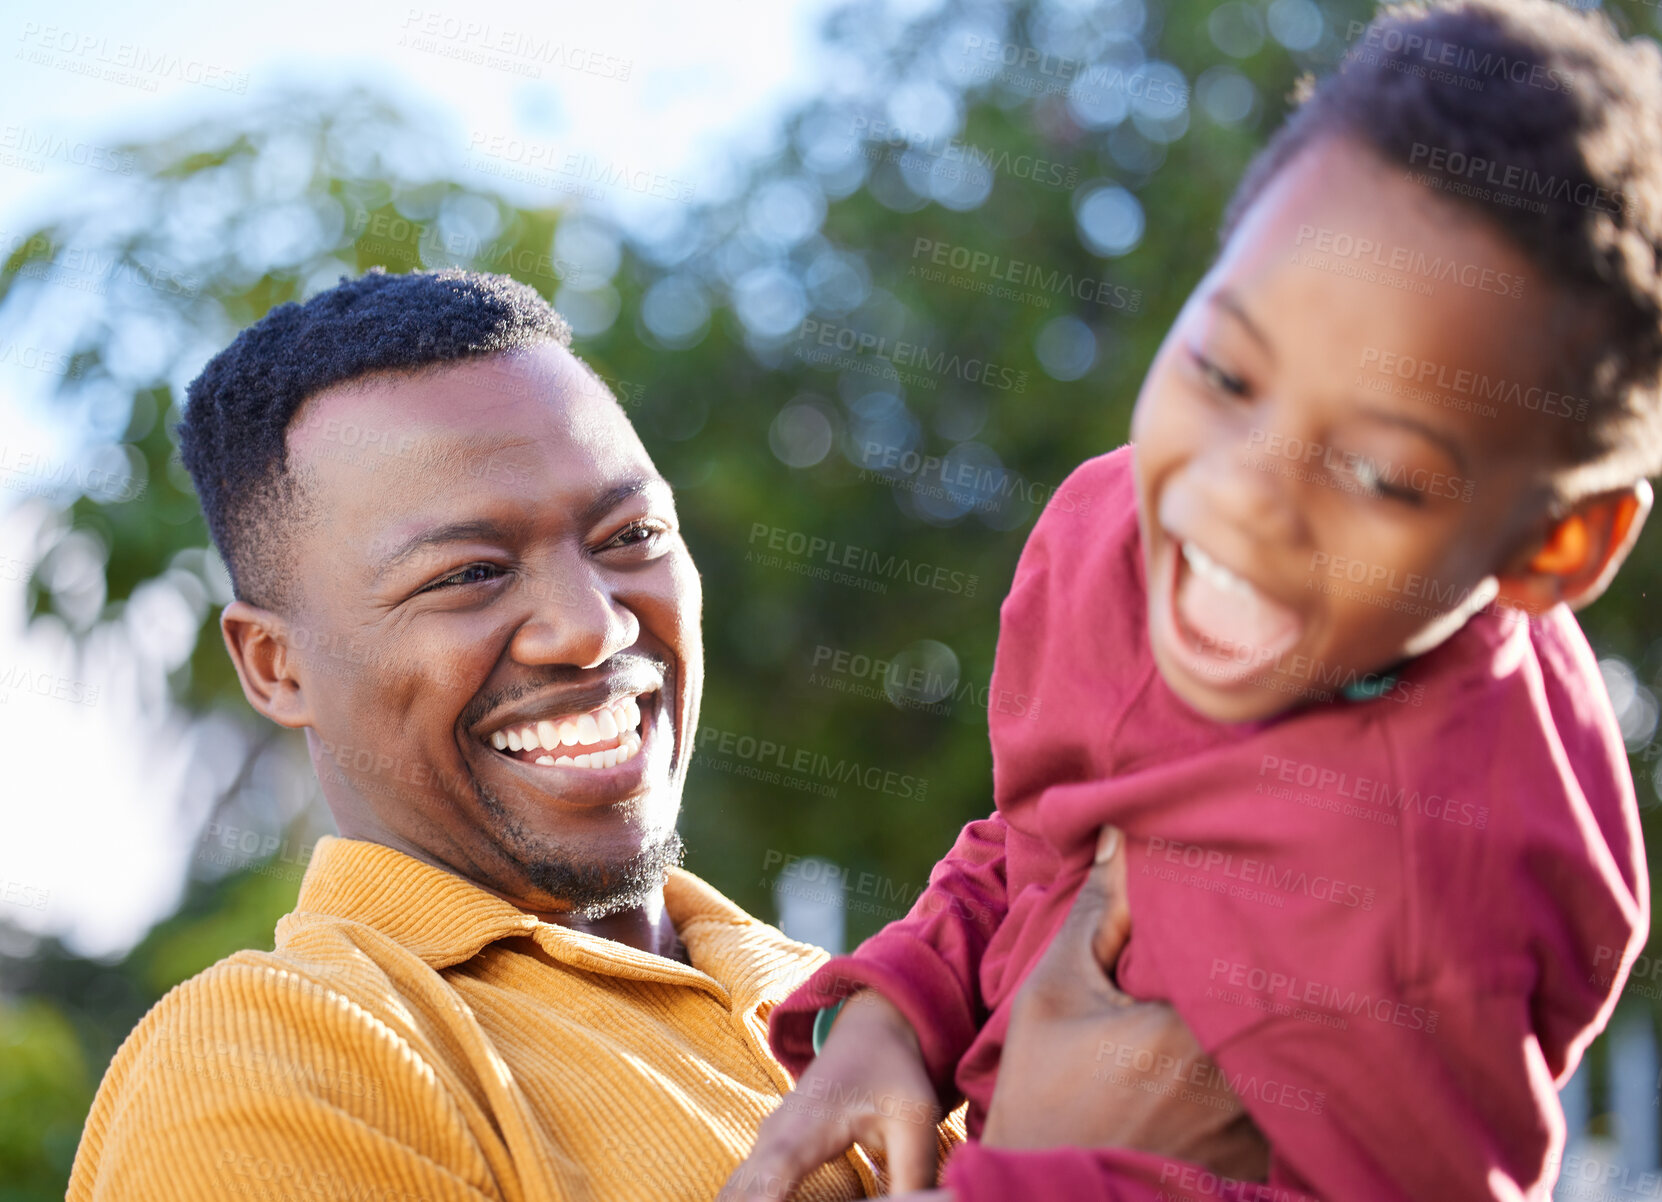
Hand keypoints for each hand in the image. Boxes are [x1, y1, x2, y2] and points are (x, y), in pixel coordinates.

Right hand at [722, 990, 942, 1200]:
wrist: (868, 1029)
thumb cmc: (891, 1070)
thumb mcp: (914, 1118)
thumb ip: (913, 1173)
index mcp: (803, 1131)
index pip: (767, 1184)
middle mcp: (772, 1140)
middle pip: (737, 1198)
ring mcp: (764, 1145)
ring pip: (733, 1195)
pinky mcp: (768, 1154)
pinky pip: (742, 1191)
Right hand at [981, 827, 1267, 1178]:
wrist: (1044, 1201)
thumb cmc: (1043, 1096)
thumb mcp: (1055, 993)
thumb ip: (1098, 912)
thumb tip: (1121, 829)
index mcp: (1191, 1031)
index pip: (1252, 943)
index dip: (1260, 909)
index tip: (1264, 879)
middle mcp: (1242, 1086)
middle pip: (1287, 999)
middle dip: (1287, 961)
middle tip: (1295, 918)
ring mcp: (1261, 1135)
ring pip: (1298, 1052)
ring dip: (1292, 1020)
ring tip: (1289, 983)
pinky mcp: (1266, 1168)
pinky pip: (1298, 1106)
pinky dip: (1288, 1075)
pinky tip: (1274, 1052)